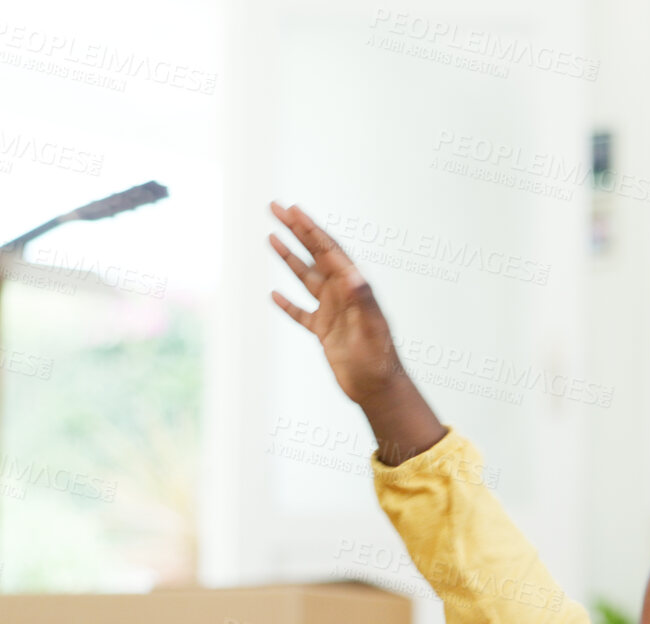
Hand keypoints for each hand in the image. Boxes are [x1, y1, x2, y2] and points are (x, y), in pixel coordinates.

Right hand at [267, 201, 402, 405]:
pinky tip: (274, 294)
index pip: (328, 250)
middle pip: (315, 255)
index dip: (310, 228)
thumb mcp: (371, 328)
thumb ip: (363, 300)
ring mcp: (332, 312)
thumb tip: (353, 273)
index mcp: (354, 288)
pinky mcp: (325, 332)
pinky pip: (302, 313)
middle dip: (296, 231)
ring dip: (289, 258)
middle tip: (275, 208)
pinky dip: (288, 303)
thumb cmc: (378, 360)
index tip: (292, 209)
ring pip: (306, 279)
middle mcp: (343, 294)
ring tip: (271, 238)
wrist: (378, 389)